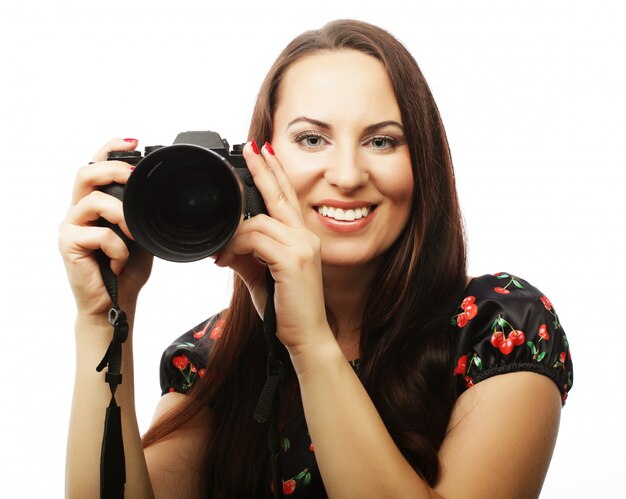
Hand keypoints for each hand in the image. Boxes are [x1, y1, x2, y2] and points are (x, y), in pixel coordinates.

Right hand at [59, 138, 152, 317]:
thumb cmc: (127, 269)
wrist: (116, 303)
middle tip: (134, 175)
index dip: (111, 149)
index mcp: (95, 204)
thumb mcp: (142, 234)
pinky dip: (118, 248)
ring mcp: (71, 226)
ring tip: (133, 235)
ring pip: (94, 200)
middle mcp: (78, 211)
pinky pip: (99, 233)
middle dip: (112, 168)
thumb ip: (143, 213)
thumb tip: (163, 195)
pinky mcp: (68, 244)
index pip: (96, 167)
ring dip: (122, 215)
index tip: (135, 142)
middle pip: (85, 173)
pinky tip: (120, 262)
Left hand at [216, 142, 331, 350]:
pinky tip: (225, 261)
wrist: (307, 338)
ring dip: (232, 235)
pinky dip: (235, 247)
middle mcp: (306, 237)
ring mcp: (302, 246)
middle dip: (264, 169)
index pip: (287, 198)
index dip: (275, 174)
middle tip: (250, 147)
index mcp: (302, 238)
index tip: (262, 154)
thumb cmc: (288, 310)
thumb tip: (226, 246)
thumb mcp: (262, 278)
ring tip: (220, 254)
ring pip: (258, 221)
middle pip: (281, 195)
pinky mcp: (293, 260)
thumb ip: (247, 257)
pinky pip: (255, 239)